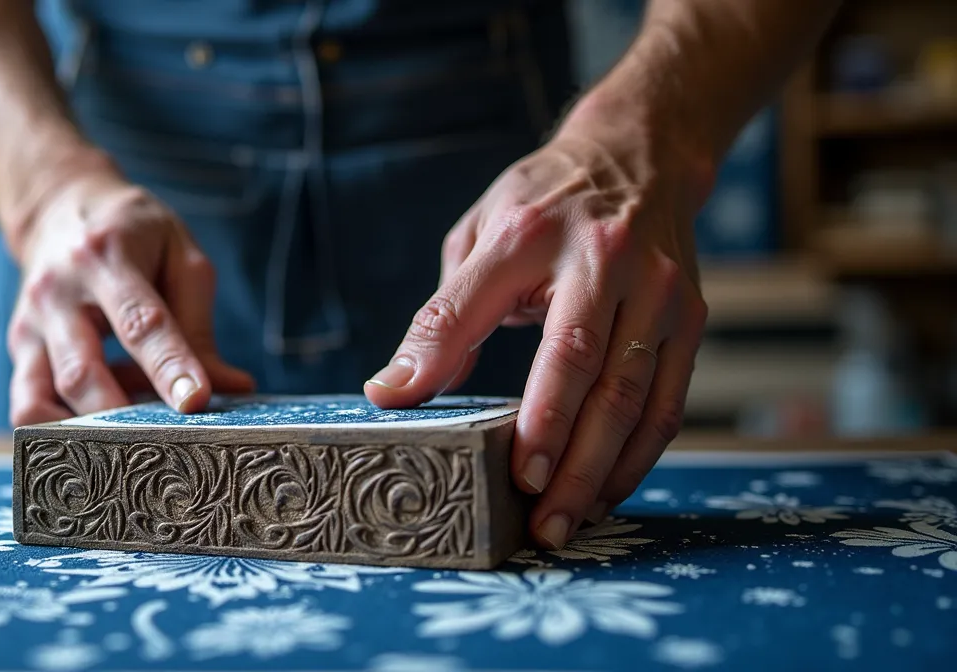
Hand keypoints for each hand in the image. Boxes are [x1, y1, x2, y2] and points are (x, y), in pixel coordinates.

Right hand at [7, 165, 254, 425]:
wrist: (60, 205)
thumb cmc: (133, 233)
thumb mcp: (179, 255)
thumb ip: (199, 323)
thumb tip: (230, 388)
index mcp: (107, 257)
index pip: (140, 322)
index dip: (168, 367)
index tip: (196, 403)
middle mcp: (58, 292)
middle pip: (83, 372)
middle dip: (122, 418)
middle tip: (165, 447)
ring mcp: (30, 324)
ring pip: (41, 398)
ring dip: (84, 433)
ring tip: (130, 446)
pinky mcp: (19, 348)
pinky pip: (26, 404)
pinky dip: (57, 431)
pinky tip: (95, 433)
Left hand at [364, 131, 708, 549]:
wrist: (639, 153)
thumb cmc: (543, 204)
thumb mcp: (477, 238)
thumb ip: (442, 317)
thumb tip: (394, 393)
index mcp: (530, 233)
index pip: (485, 308)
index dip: (464, 369)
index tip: (472, 450)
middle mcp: (605, 259)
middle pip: (585, 370)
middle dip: (560, 453)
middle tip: (533, 517)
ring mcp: (659, 290)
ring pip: (634, 397)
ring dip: (599, 471)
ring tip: (564, 523)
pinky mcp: (690, 318)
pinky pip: (668, 403)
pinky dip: (637, 456)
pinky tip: (606, 492)